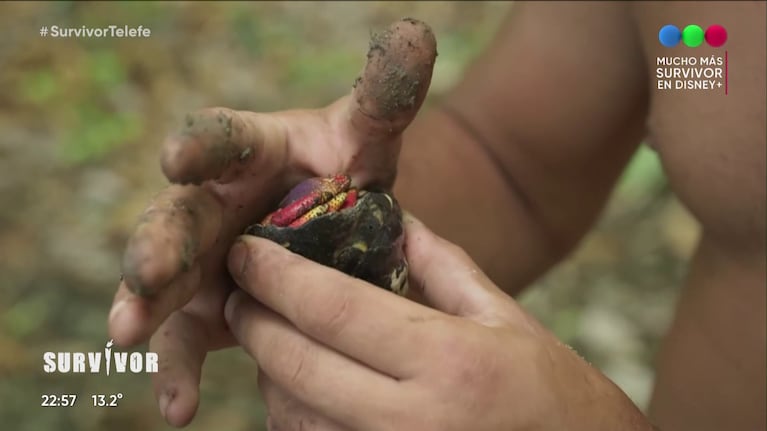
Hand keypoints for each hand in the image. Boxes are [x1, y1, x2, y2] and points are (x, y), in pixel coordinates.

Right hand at [107, 19, 436, 426]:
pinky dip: (176, 371)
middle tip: (149, 267)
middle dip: (159, 240)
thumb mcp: (367, 140)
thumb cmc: (345, 174)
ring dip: (145, 305)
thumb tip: (414, 33)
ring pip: (166, 279)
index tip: (178, 157)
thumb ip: (384, 97)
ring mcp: (204, 256)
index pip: (221, 140)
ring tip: (131, 332)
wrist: (339, 227)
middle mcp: (213, 201)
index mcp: (248, 151)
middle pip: (177, 215)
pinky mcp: (208, 306)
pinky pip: (186, 338)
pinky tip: (178, 408)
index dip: (200, 146)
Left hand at [224, 214, 654, 430]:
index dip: (276, 275)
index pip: (333, 308)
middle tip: (239, 291)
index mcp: (447, 361)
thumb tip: (392, 218)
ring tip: (274, 335)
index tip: (246, 250)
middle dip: (253, 321)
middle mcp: (409, 421)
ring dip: (269, 371)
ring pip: (289, 415)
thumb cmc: (555, 396)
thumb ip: (442, 265)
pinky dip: (294, 415)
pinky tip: (306, 388)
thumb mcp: (507, 319)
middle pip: (293, 364)